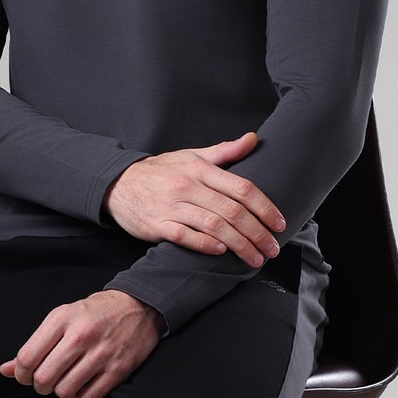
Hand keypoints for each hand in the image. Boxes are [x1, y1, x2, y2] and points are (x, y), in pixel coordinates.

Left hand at [0, 290, 161, 397]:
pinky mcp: (117, 369)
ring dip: (62, 390)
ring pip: (64, 392)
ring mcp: (101, 353)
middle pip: (43, 379)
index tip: (26, 374)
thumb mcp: (61, 318)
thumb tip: (6, 370)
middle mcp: (80, 335)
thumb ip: (34, 345)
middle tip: (47, 379)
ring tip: (68, 379)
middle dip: (40, 385)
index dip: (21, 374)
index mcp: (62, 318)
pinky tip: (85, 382)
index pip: (27, 358)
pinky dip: (82, 396)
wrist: (139, 307)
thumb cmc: (96, 313)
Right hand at [103, 131, 286, 266]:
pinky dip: (205, 245)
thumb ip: (224, 152)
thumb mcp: (191, 156)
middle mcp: (188, 186)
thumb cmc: (160, 171)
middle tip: (272, 249)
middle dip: (257, 233)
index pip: (242, 188)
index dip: (265, 208)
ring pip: (214, 226)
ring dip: (239, 245)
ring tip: (254, 258)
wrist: (118, 184)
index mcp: (200, 169)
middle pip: (233, 211)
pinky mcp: (157, 225)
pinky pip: (185, 236)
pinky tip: (221, 252)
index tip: (279, 224)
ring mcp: (172, 206)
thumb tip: (253, 139)